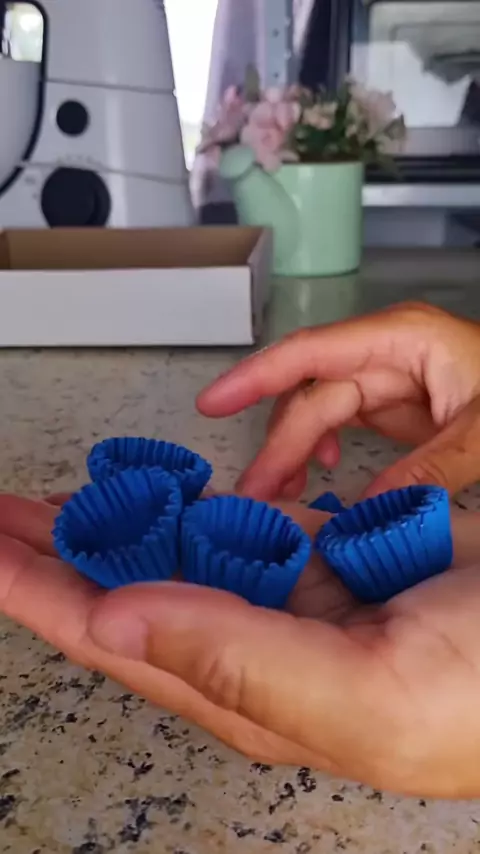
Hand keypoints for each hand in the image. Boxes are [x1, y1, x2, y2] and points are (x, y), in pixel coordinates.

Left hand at [2, 493, 479, 797]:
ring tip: (50, 499)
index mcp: (240, 686)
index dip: (35, 592)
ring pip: (174, 550)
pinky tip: (153, 491)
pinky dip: (190, 501)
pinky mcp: (318, 554)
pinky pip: (237, 520)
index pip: (108, 636)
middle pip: (125, 591)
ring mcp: (280, 593)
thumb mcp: (357, 695)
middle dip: (53, 553)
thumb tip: (111, 620)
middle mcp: (247, 641)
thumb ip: (236, 658)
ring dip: (112, 523)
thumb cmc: (473, 697)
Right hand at [196, 302, 479, 499]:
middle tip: (257, 494)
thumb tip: (366, 512)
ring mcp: (388, 378)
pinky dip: (326, 451)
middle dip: (281, 442)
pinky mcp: (394, 405)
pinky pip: (342, 424)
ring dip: (297, 451)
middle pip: (312, 394)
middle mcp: (385, 353)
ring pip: (320, 411)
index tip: (211, 403)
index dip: (255, 376)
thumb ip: (430, 468)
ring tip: (282, 494)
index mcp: (401, 340)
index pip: (311, 353)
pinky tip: (326, 476)